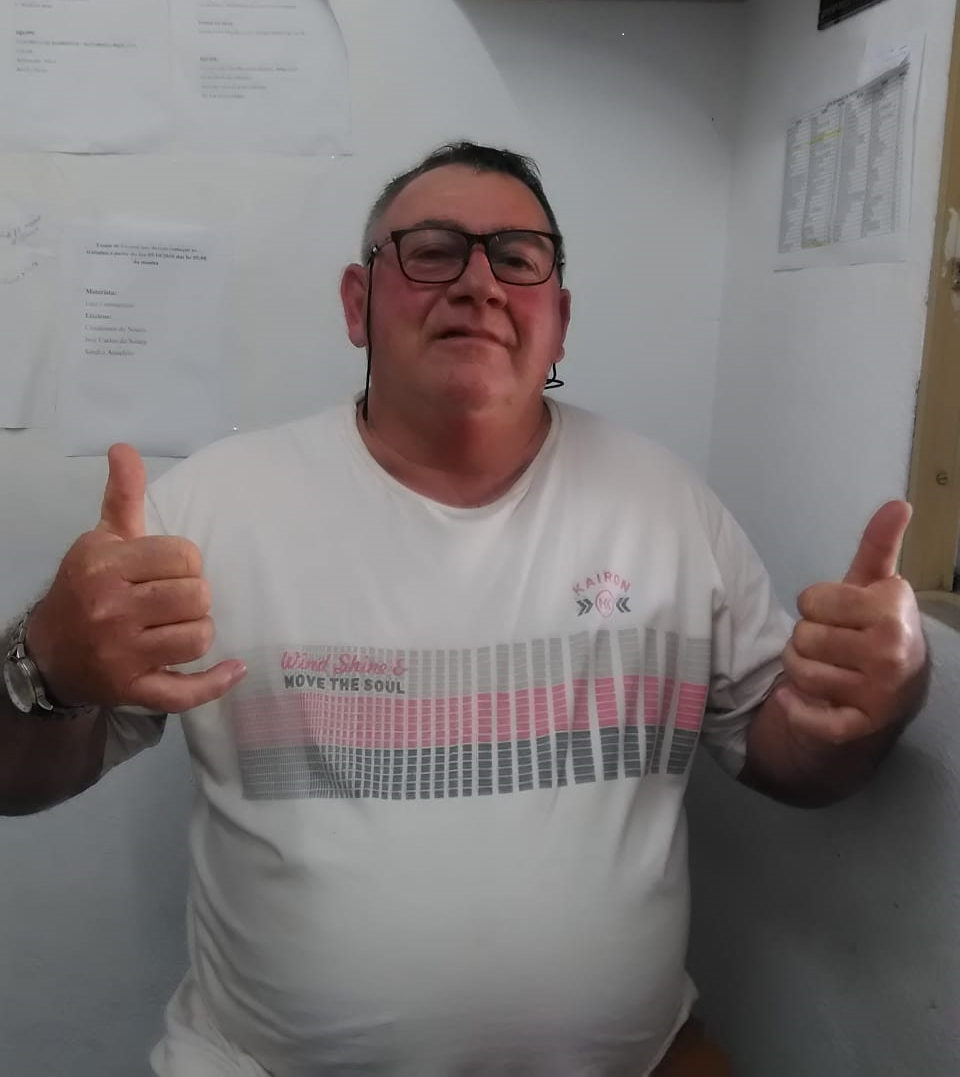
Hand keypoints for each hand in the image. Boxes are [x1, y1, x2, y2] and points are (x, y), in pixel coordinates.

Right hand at [27, 444, 245, 711]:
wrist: (48, 652)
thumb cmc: (85, 588)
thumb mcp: (101, 540)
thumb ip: (122, 496)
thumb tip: (125, 447)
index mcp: (105, 566)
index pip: (184, 557)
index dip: (186, 563)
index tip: (168, 571)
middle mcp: (110, 609)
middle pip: (196, 596)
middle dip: (194, 596)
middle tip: (174, 601)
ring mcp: (122, 654)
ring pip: (198, 637)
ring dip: (198, 631)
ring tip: (179, 628)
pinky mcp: (133, 690)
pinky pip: (186, 691)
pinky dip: (215, 682)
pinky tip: (235, 670)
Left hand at [776, 501, 926, 746]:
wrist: (892, 693)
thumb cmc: (873, 629)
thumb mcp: (874, 585)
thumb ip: (878, 545)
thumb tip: (897, 503)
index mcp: (893, 609)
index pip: (811, 599)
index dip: (816, 605)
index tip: (839, 614)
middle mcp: (892, 651)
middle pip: (802, 635)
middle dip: (807, 638)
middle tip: (831, 645)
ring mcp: (880, 692)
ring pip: (800, 671)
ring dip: (800, 670)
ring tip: (825, 668)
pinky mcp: (862, 726)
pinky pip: (811, 718)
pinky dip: (796, 711)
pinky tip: (797, 701)